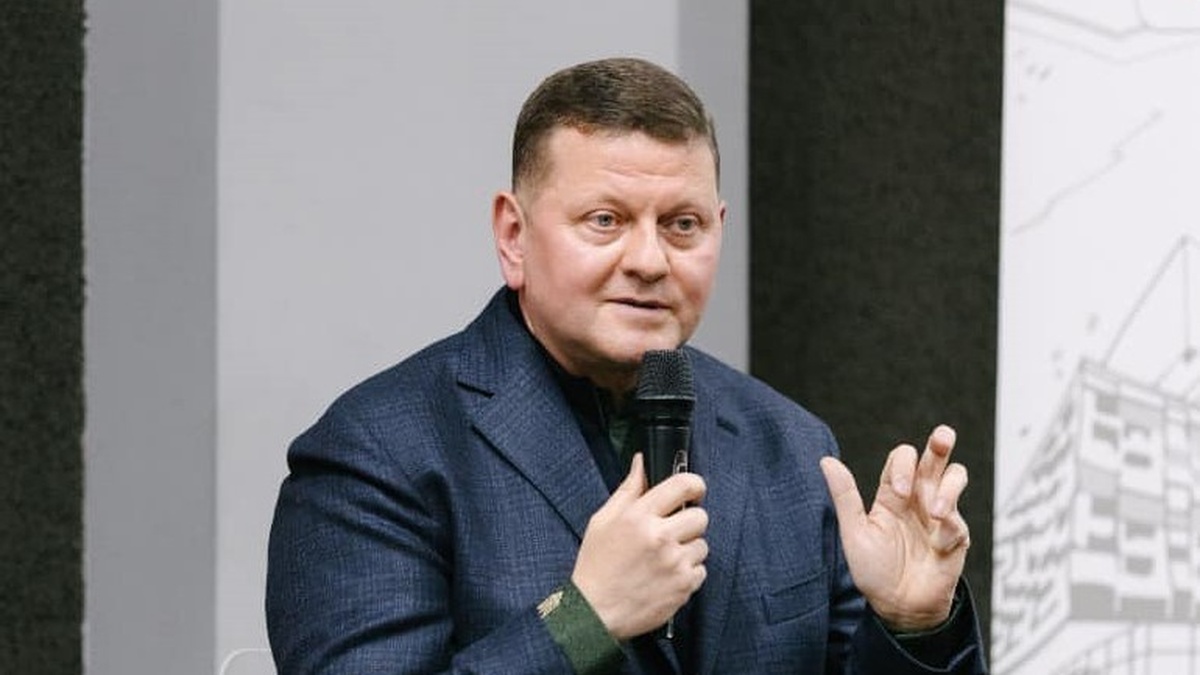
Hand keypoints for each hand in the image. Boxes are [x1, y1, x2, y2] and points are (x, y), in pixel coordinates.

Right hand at [572, 453, 708, 639]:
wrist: (594, 612)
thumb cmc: (596, 565)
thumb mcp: (602, 521)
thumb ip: (628, 490)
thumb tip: (641, 462)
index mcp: (638, 516)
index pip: (682, 485)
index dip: (694, 484)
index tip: (694, 490)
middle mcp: (660, 537)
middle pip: (700, 516)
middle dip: (689, 521)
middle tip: (673, 531)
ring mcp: (674, 564)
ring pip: (702, 545)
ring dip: (688, 549)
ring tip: (665, 558)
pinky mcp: (683, 587)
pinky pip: (701, 570)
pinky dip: (688, 573)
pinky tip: (667, 576)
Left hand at [819, 425, 969, 631]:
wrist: (899, 607)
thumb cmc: (874, 571)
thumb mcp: (855, 533)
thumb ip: (845, 496)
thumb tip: (826, 460)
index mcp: (892, 494)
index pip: (902, 459)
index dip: (902, 465)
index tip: (898, 493)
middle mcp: (917, 498)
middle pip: (934, 458)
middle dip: (940, 443)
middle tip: (942, 437)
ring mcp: (939, 514)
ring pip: (956, 478)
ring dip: (950, 486)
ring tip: (935, 511)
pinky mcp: (956, 535)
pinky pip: (959, 519)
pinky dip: (949, 526)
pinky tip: (937, 542)